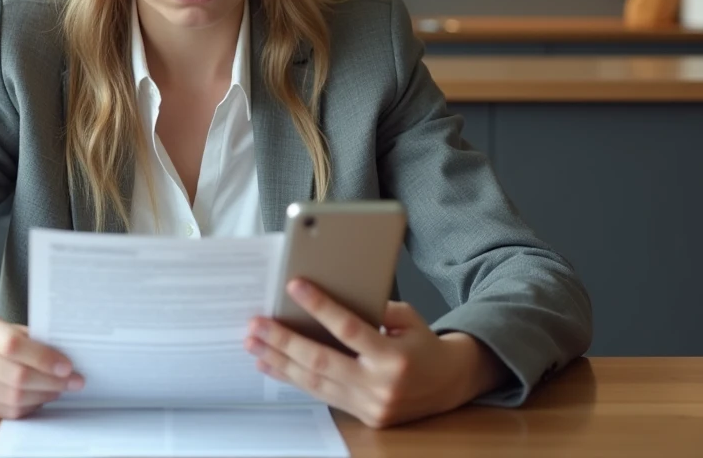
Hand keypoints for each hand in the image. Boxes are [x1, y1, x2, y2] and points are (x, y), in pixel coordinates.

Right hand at [0, 313, 84, 418]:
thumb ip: (26, 336)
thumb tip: (63, 354)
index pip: (13, 345)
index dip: (43, 357)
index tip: (67, 365)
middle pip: (15, 376)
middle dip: (51, 381)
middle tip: (74, 380)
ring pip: (11, 398)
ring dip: (43, 396)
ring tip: (59, 389)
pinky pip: (2, 411)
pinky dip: (27, 407)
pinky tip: (39, 398)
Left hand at [246, 280, 504, 427]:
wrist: (449, 384)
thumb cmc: (424, 343)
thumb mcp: (407, 318)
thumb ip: (372, 309)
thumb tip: (326, 300)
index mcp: (395, 356)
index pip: (350, 329)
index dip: (320, 307)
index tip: (294, 287)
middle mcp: (380, 385)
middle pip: (322, 361)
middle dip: (284, 341)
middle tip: (257, 324)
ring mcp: (370, 405)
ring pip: (314, 382)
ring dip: (279, 361)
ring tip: (253, 344)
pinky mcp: (362, 416)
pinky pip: (320, 395)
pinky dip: (292, 378)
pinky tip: (271, 365)